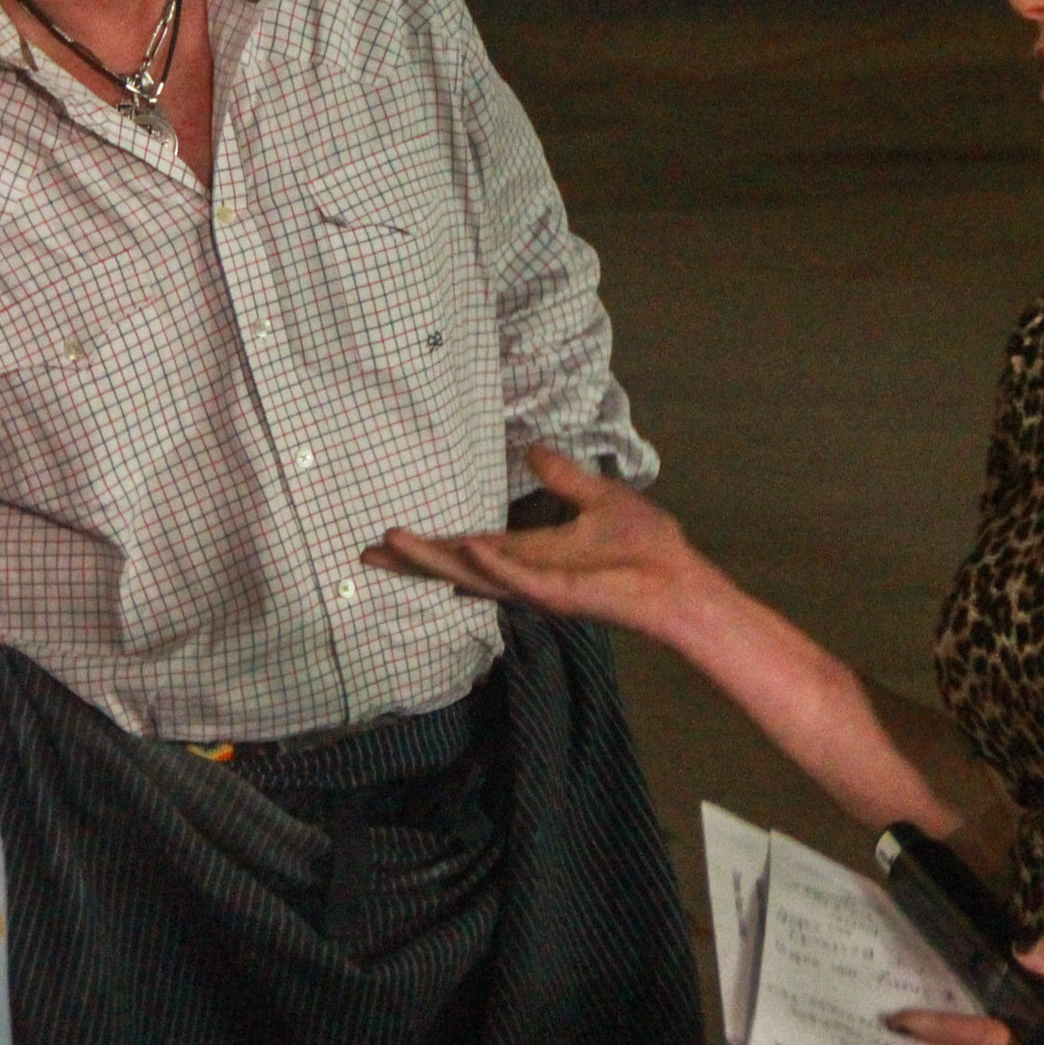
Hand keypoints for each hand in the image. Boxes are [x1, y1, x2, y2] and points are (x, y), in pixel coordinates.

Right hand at [361, 445, 712, 637]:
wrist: (678, 577)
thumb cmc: (644, 545)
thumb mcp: (596, 496)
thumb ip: (562, 477)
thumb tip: (534, 449)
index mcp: (526, 552)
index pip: (464, 547)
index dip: (427, 544)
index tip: (383, 540)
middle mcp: (522, 573)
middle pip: (454, 567)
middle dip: (411, 561)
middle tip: (365, 554)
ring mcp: (537, 586)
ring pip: (474, 576)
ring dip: (435, 560)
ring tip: (393, 543)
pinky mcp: (559, 595)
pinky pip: (519, 580)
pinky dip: (493, 565)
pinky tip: (467, 546)